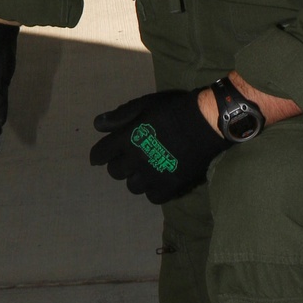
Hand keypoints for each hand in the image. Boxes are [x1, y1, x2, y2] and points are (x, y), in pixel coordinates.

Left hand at [89, 89, 229, 203]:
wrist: (205, 124)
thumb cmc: (173, 110)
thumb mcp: (145, 105)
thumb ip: (120, 116)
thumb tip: (97, 125)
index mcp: (127, 139)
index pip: (101, 154)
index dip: (98, 155)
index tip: (99, 156)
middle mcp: (135, 161)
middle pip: (115, 172)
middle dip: (119, 164)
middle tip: (130, 157)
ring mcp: (152, 177)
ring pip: (132, 186)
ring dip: (135, 177)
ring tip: (146, 168)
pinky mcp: (169, 188)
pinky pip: (152, 196)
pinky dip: (152, 188)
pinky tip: (159, 178)